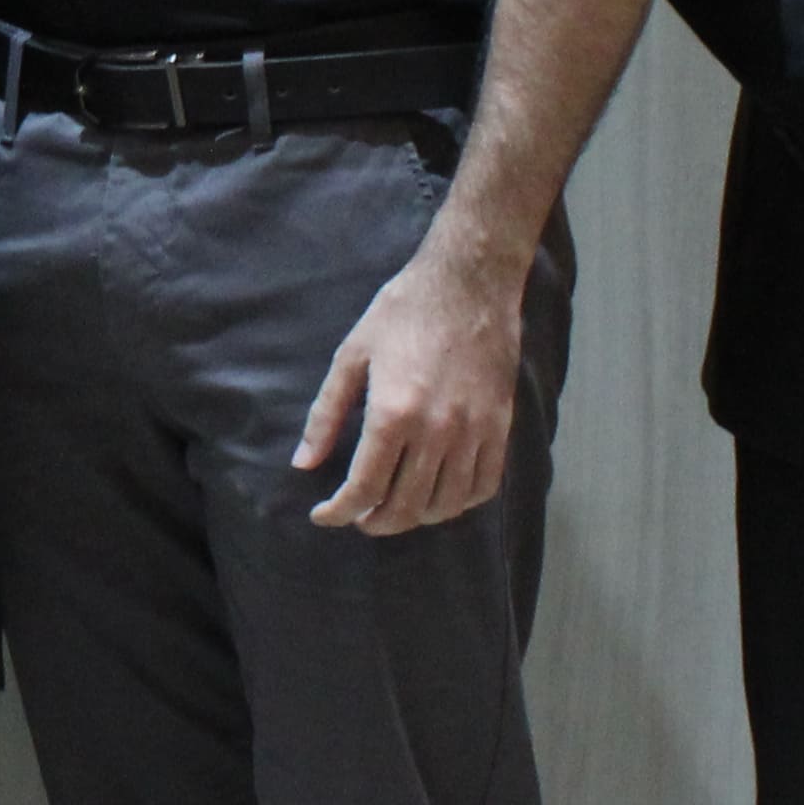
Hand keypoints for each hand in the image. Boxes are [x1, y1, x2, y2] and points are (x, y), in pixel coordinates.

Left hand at [296, 236, 526, 530]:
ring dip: (415, 517)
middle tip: (358, 516)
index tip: (323, 515)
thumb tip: (303, 463)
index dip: (339, 512)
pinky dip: (459, 502)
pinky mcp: (500, 426)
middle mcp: (437, 431)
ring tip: (394, 507)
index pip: (364, 488)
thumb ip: (326, 414)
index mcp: (393, 414)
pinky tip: (438, 495)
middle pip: (405, 506)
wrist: (468, 283)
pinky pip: (484, 485)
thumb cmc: (403, 313)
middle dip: (374, 521)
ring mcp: (474, 432)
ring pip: (445, 504)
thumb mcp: (351, 356)